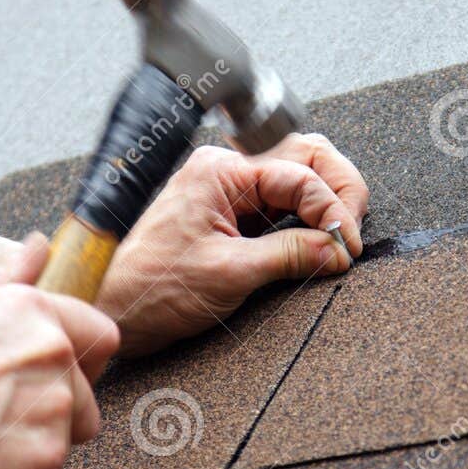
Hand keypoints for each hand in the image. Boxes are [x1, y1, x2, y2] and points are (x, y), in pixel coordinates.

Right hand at [0, 237, 118, 468]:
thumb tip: (40, 248)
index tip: (57, 379)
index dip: (83, 364)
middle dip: (52, 414)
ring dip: (32, 448)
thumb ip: (2, 280)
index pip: (101, 336)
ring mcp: (54, 405)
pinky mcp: (47, 457)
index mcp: (33, 311)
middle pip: (85, 398)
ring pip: (66, 438)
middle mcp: (53, 351)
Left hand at [98, 132, 369, 354]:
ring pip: (297, 178)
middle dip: (338, 191)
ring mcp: (227, 190)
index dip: (333, 210)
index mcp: (221, 171)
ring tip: (341, 237)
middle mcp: (225, 171)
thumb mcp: (232, 273)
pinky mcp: (230, 214)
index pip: (300, 175)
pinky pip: (280, 204)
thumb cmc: (153, 288)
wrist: (114, 309)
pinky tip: (318, 240)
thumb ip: (291, 255)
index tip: (350, 245)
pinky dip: (306, 220)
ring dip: (325, 203)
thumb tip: (338, 249)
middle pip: (305, 158)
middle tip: (353, 232)